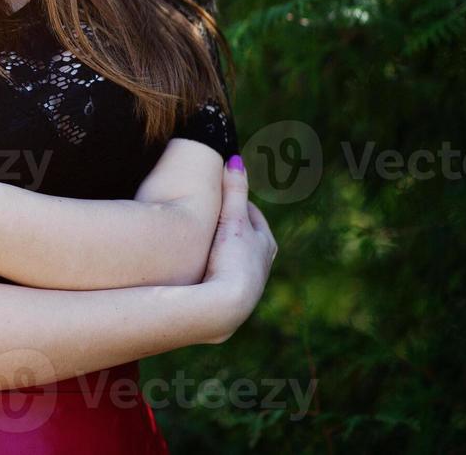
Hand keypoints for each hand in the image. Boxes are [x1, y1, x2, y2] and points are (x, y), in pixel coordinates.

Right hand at [200, 156, 277, 343]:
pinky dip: (214, 266)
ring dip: (222, 248)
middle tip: (212, 214)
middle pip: (247, 237)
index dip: (237, 202)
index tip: (221, 193)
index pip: (252, 215)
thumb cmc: (232, 260)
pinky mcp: (233, 297)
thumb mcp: (233, 220)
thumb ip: (234, 190)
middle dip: (231, 225)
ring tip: (203, 240)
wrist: (226, 306)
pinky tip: (199, 268)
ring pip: (236, 258)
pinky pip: (223, 274)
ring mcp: (248, 282)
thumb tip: (236, 160)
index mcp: (265, 243)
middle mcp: (261, 264)